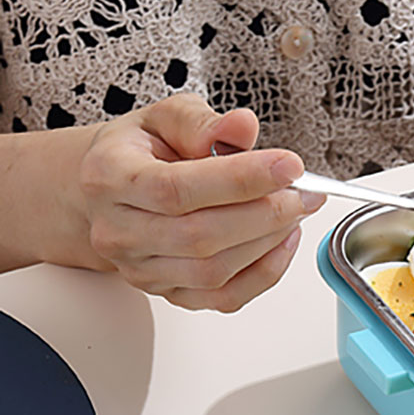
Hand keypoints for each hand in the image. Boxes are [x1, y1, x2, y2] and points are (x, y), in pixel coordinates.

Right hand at [76, 94, 325, 311]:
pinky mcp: (165, 291)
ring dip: (268, 242)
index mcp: (111, 177)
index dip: (239, 179)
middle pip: (199, 236)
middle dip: (265, 212)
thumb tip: (242, 127)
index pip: (177, 188)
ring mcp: (140, 267)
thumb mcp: (163, 117)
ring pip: (212, 271)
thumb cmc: (138, 152)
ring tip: (295, 210)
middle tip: (304, 191)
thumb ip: (202, 122)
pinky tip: (282, 241)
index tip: (288, 165)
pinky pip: (221, 297)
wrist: (107, 192)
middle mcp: (119, 229)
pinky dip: (263, 273)